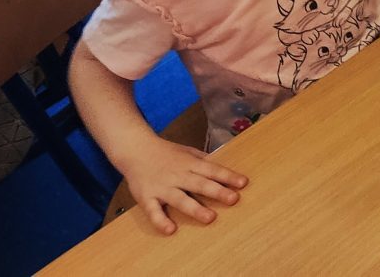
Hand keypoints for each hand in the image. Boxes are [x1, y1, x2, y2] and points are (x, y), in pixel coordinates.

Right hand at [114, 134, 246, 234]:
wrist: (136, 150)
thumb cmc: (166, 152)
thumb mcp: (188, 151)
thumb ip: (204, 160)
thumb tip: (222, 167)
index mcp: (190, 163)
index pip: (212, 170)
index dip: (228, 176)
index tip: (243, 183)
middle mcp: (178, 175)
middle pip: (200, 184)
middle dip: (218, 192)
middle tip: (234, 199)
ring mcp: (162, 187)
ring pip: (180, 199)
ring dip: (195, 209)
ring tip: (210, 218)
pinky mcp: (147, 197)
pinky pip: (153, 211)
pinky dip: (161, 221)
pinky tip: (171, 230)